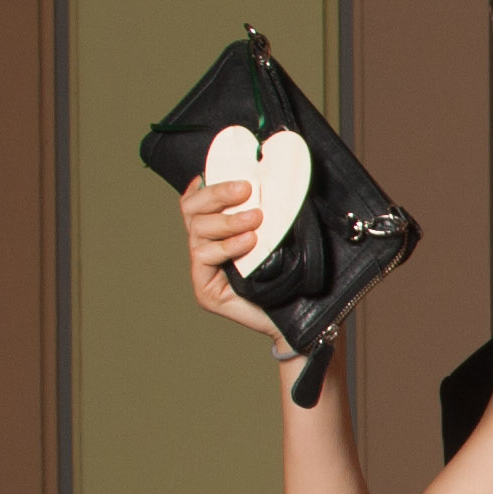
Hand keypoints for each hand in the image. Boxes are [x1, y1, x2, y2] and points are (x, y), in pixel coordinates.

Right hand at [179, 175, 283, 342]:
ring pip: (198, 230)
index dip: (207, 183)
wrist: (301, 322)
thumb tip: (279, 177)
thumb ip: (270, 212)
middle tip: (247, 188)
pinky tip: (249, 241)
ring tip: (257, 218)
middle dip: (217, 194)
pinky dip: (228, 246)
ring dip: (228, 220)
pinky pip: (206, 257)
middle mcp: (205, 248)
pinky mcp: (205, 291)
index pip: (198, 201)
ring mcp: (202, 270)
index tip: (229, 171)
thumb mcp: (281, 236)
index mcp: (218, 232)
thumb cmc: (293, 278)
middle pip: (191, 210)